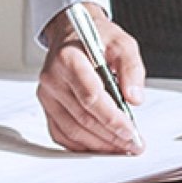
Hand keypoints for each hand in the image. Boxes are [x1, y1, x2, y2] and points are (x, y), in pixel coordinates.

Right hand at [36, 2, 145, 153]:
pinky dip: (82, 145)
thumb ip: (131, 68)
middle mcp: (52, 78)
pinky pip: (61, 134)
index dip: (112, 118)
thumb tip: (135, 98)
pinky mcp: (47, 106)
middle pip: (83, 117)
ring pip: (72, 130)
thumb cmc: (96, 38)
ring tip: (122, 148)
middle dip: (111, 136)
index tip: (131, 131)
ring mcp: (47, 94)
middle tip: (134, 145)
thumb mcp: (121, 43)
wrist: (72, 34)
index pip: (91, 96)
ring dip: (99, 145)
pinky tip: (101, 146)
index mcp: (68, 58)